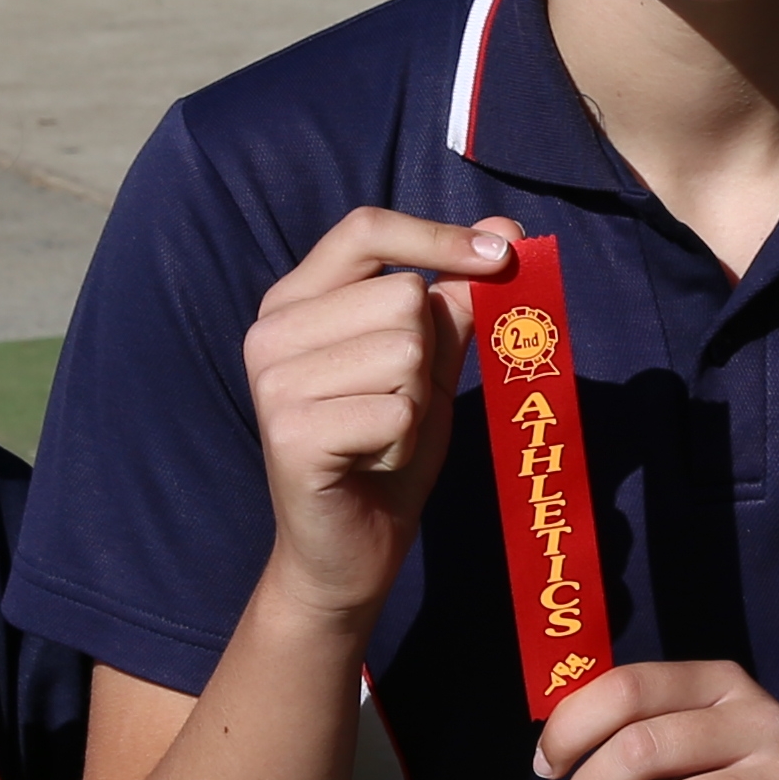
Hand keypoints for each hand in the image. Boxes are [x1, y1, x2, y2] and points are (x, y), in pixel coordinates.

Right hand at [240, 208, 516, 635]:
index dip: (437, 235)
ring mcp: (274, 382)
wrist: (349, 550)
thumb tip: (508, 229)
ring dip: (416, 405)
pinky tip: (371, 464)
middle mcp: (271, 331)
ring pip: (406, 354)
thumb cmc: (387, 449)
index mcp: (295, 300)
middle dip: (426, 359)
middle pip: (404, 297)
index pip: (366, 229)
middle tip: (394, 408)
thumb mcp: (428, 366)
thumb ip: (456, 301)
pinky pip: (398, 413)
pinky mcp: (292, 433)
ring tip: (380, 437)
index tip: (503, 253)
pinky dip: (404, 444)